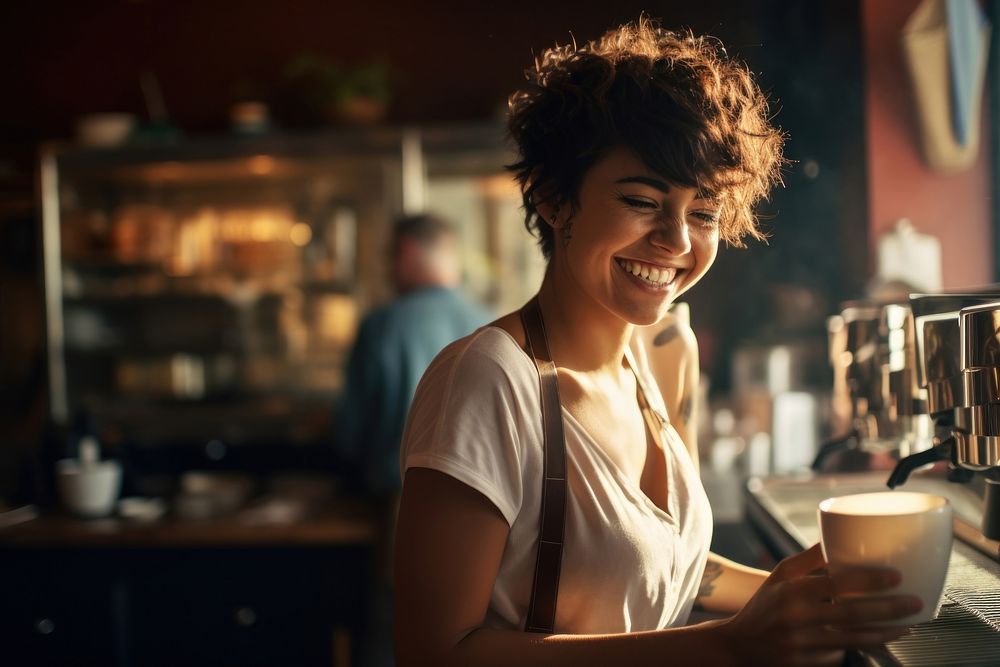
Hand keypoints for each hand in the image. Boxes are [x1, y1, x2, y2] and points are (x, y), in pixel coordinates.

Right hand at [715, 543, 920, 666]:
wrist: (737, 646)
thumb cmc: (763, 606)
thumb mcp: (779, 576)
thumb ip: (808, 559)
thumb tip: (835, 535)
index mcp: (790, 591)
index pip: (835, 583)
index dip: (868, 580)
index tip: (895, 577)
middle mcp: (795, 618)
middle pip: (852, 614)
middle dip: (888, 609)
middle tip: (913, 602)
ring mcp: (801, 645)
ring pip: (853, 640)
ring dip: (884, 633)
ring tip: (906, 626)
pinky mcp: (805, 665)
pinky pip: (839, 656)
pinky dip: (858, 648)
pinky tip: (874, 640)